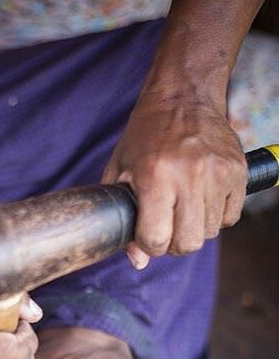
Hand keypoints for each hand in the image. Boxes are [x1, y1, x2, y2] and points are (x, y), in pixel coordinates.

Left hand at [102, 92, 246, 268]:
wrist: (184, 98)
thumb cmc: (145, 135)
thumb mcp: (121, 170)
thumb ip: (122, 216)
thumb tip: (138, 261)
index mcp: (154, 177)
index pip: (155, 239)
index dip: (148, 245)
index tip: (145, 233)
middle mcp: (188, 176)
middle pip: (187, 243)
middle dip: (173, 244)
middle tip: (166, 227)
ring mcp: (217, 174)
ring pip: (209, 232)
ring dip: (194, 228)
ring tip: (182, 205)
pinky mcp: (238, 171)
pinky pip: (230, 217)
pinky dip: (216, 215)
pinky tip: (202, 196)